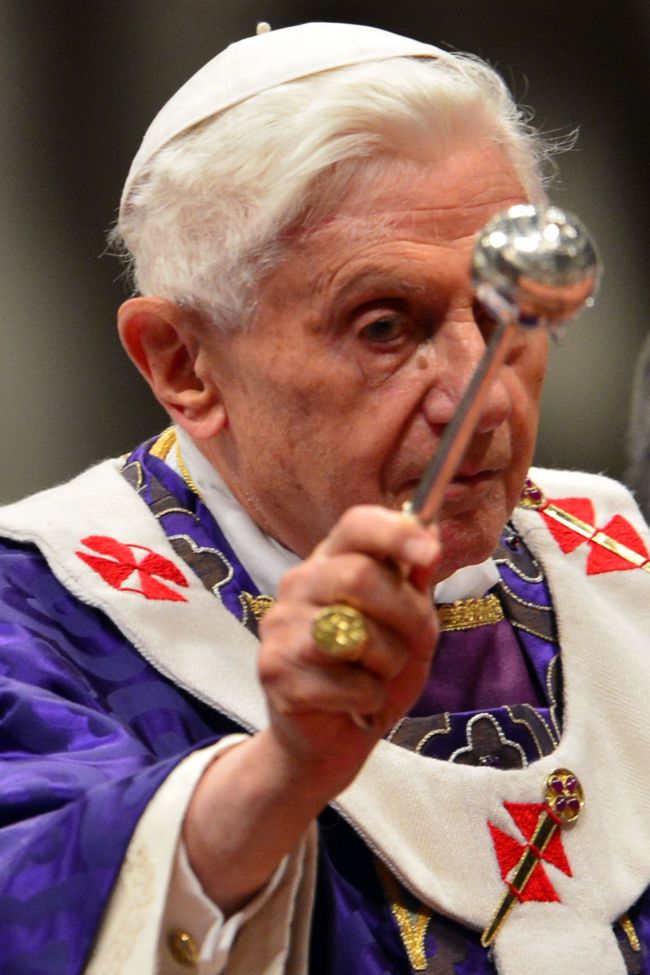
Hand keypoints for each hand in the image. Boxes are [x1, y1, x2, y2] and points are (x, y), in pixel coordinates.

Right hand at [258, 504, 439, 794]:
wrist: (330, 740)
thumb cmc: (372, 673)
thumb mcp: (409, 627)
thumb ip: (415, 585)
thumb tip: (433, 533)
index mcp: (331, 561)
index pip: (356, 524)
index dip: (395, 532)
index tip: (430, 554)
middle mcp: (299, 583)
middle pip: (360, 576)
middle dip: (405, 616)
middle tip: (412, 644)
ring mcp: (281, 627)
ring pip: (357, 634)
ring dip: (388, 664)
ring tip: (377, 677)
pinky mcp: (274, 672)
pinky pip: (348, 682)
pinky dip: (369, 698)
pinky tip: (355, 702)